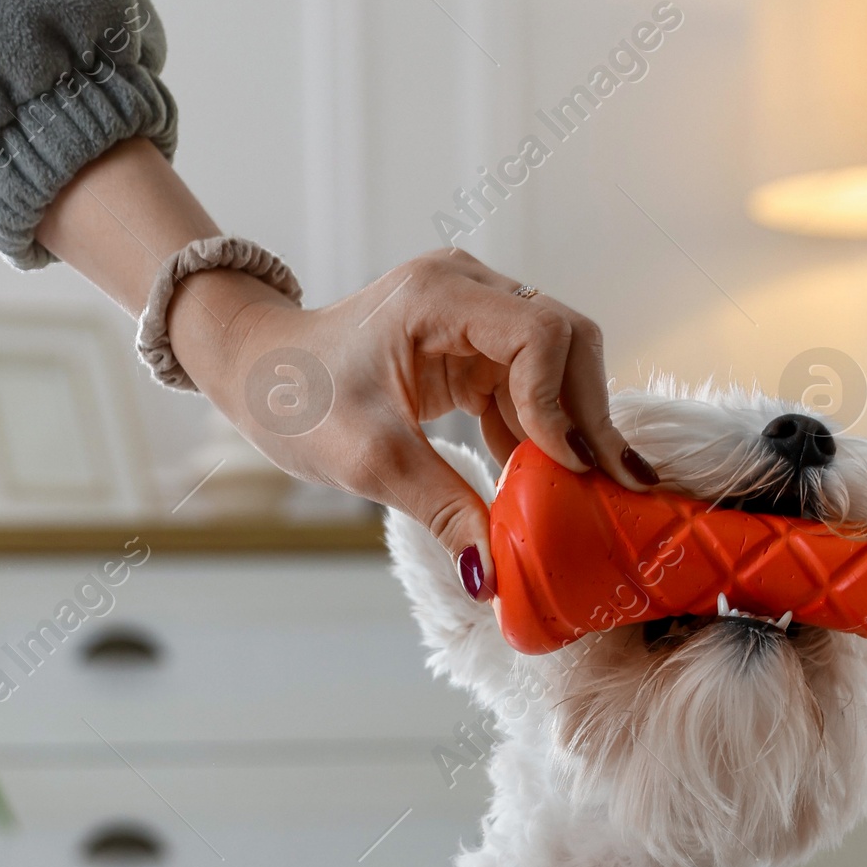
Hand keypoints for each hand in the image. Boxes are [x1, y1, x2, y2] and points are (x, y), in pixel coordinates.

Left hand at [200, 251, 658, 596]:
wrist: (257, 374)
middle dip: (587, 415)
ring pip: (560, 362)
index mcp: (439, 295)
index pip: (541, 334)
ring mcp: (474, 313)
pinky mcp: (473, 343)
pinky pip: (531, 383)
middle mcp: (468, 288)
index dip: (564, 404)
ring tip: (585, 492)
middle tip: (609, 488)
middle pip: (568, 341)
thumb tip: (495, 578)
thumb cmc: (295, 400)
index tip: (568, 469)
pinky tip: (540, 480)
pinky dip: (541, 431)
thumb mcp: (369, 463)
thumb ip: (443, 511)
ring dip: (572, 426)